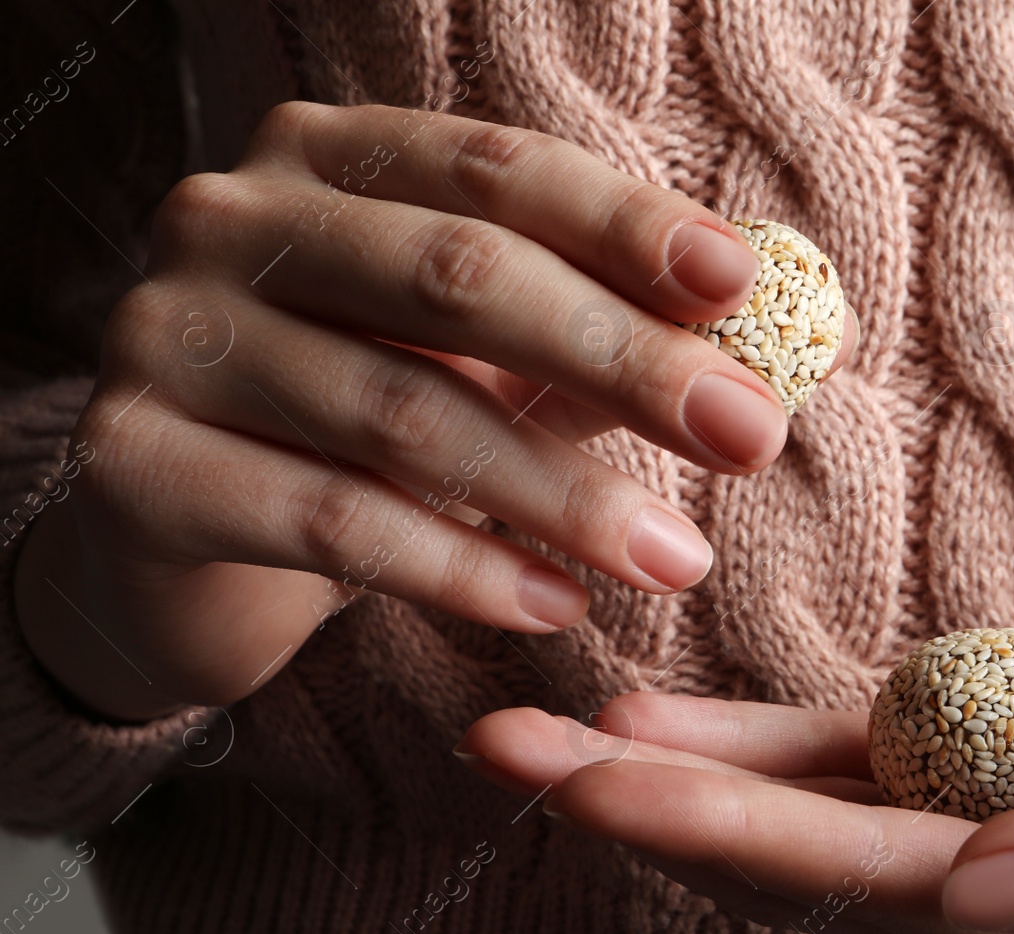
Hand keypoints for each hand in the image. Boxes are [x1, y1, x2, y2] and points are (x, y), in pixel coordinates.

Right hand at [14, 102, 854, 720]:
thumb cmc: (368, 430)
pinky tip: (556, 604)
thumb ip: (610, 337)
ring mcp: (170, 334)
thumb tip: (787, 337)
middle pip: (460, 275)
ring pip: (405, 411)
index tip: (742, 286)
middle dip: (624, 360)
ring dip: (563, 495)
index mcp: (331, 159)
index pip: (498, 170)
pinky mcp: (137, 464)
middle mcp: (233, 219)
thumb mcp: (493, 366)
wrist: (189, 541)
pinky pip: (329, 519)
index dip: (627, 225)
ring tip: (675, 561)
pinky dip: (459, 568)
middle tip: (750, 438)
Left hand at [454, 507, 1013, 933]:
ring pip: (800, 819)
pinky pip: (842, 761)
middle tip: (508, 756)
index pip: (871, 889)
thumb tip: (999, 897)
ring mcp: (995, 824)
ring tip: (536, 738)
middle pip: (801, 864)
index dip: (728, 841)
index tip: (598, 787)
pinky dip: (743, 746)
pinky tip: (644, 720)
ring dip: (670, 783)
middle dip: (653, 817)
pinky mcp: (984, 756)